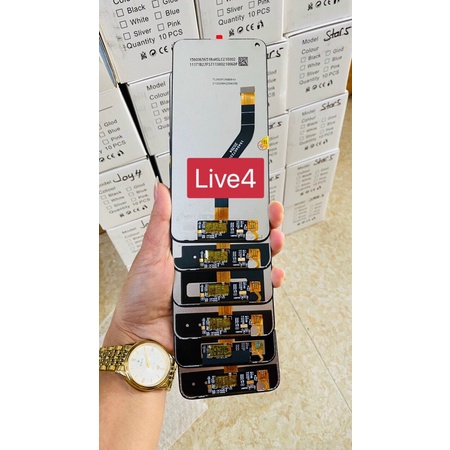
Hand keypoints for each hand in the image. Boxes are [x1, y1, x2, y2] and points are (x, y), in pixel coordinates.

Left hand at [102, 179, 284, 353]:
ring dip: (270, 250)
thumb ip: (160, 223)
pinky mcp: (227, 303)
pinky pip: (253, 292)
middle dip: (262, 225)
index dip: (239, 208)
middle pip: (242, 240)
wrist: (143, 337)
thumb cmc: (141, 296)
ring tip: (276, 241)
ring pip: (253, 263)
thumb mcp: (151, 253)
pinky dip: (268, 283)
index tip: (253, 195)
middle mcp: (209, 262)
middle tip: (273, 216)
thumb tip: (161, 189)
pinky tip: (274, 276)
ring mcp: (220, 283)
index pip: (221, 222)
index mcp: (192, 247)